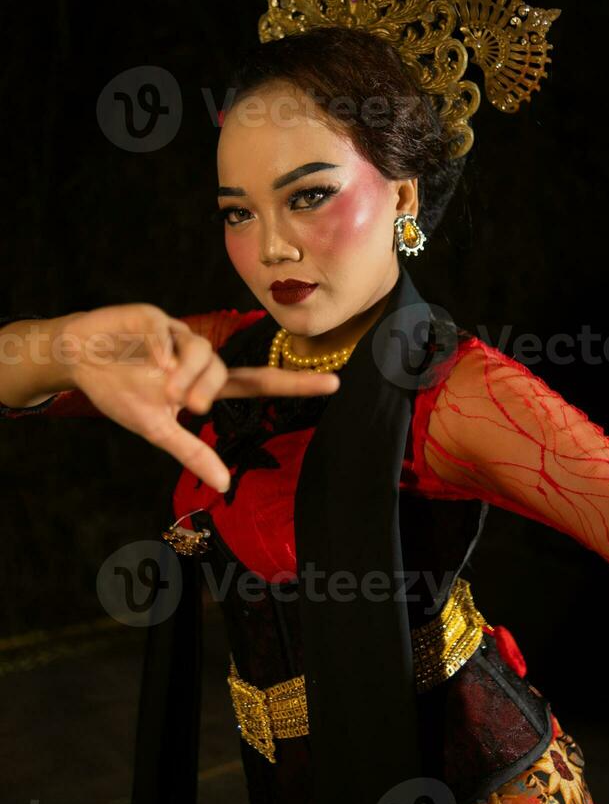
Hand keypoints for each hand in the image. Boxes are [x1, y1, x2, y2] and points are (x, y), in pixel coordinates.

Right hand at [62, 304, 338, 491]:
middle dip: (205, 388)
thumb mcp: (155, 428)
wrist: (78, 359)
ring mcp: (177, 334)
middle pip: (222, 369)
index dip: (295, 384)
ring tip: (163, 389)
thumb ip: (191, 451)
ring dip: (187, 372)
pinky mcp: (152, 317)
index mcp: (204, 381)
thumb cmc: (120, 392)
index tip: (335, 383)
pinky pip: (168, 330)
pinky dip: (163, 346)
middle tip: (185, 406)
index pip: (257, 383)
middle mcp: (198, 355)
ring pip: (201, 348)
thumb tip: (226, 485)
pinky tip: (153, 360)